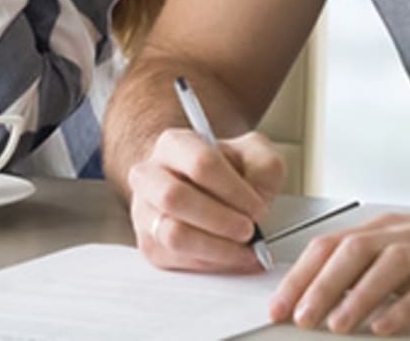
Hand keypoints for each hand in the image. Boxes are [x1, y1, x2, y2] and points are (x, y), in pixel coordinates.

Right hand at [127, 128, 285, 272]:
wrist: (200, 189)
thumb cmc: (226, 171)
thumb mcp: (254, 155)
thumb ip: (264, 166)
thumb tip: (258, 196)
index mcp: (174, 145)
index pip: (200, 163)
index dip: (233, 190)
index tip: (257, 207)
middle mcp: (150, 176)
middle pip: (174, 197)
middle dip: (220, 220)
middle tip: (249, 230)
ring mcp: (145, 212)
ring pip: (173, 235)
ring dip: (217, 247)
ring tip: (244, 248)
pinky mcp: (151, 246)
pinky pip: (179, 260)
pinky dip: (213, 263)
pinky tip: (233, 256)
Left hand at [269, 209, 409, 335]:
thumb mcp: (407, 250)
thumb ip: (369, 268)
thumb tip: (325, 295)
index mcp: (384, 230)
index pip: (330, 245)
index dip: (300, 275)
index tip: (279, 305)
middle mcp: (404, 235)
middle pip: (351, 253)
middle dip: (319, 287)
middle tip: (299, 317)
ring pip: (386, 267)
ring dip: (356, 297)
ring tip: (335, 326)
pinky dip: (404, 308)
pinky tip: (386, 327)